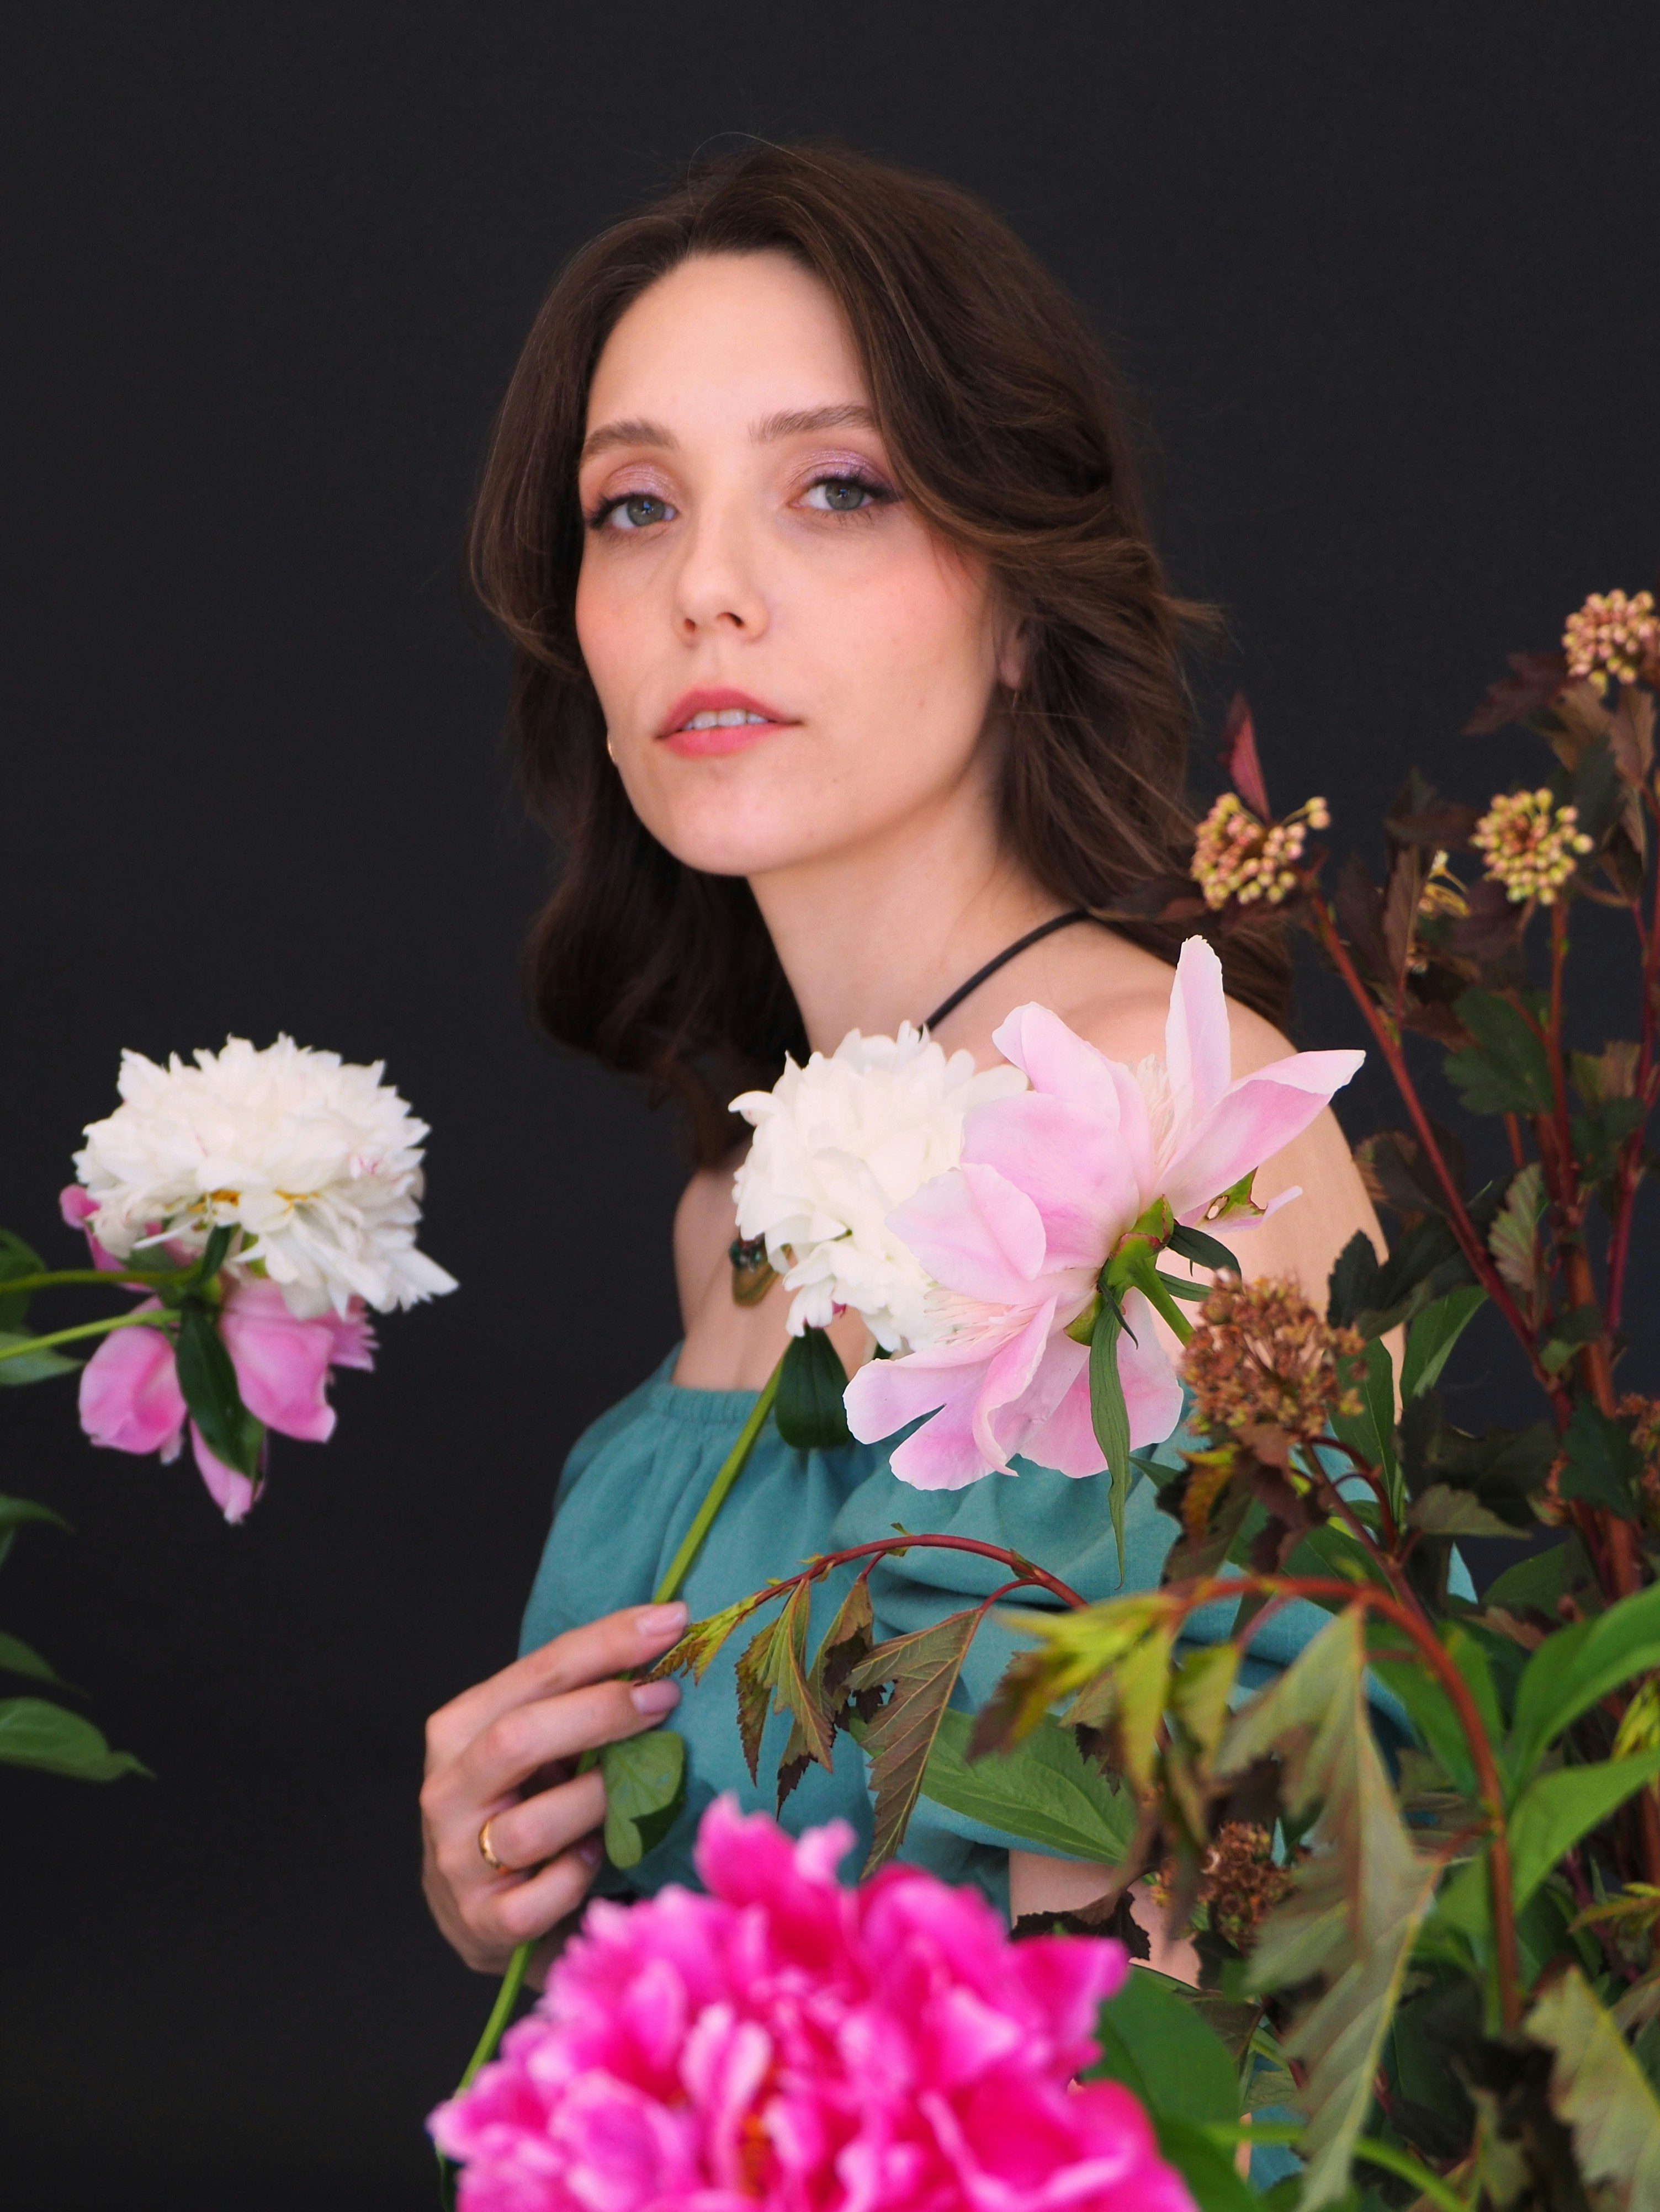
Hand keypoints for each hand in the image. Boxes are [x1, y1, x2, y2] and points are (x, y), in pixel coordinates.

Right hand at [420, 1601, 686, 1974]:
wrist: (486, 1912)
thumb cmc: (530, 1805)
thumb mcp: (541, 1748)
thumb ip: (578, 1705)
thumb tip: (668, 1648)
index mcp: (457, 1730)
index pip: (536, 1671)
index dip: (607, 1643)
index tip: (672, 1622)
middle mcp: (446, 1792)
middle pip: (520, 1737)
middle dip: (603, 1711)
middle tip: (668, 1696)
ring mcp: (457, 1863)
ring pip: (531, 1826)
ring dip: (596, 1802)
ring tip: (638, 1791)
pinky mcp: (482, 1925)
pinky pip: (539, 1901)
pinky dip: (577, 1879)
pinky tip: (596, 1859)